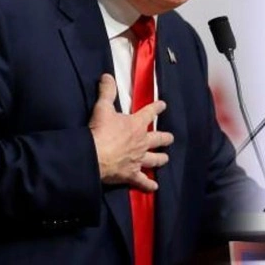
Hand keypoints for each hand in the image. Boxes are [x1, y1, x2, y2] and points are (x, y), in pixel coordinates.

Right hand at [89, 73, 173, 191]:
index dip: (158, 107)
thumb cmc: (99, 131)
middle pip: (158, 139)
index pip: (150, 112)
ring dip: (161, 159)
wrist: (94, 156)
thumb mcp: (102, 108)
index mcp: (136, 125)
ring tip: (165, 158)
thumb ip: (106, 92)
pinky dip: (148, 185)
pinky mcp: (131, 174)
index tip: (164, 105)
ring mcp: (138, 159)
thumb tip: (107, 76)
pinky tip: (155, 188)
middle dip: (165, 138)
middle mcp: (142, 142)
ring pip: (155, 159)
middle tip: (170, 138)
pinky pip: (142, 181)